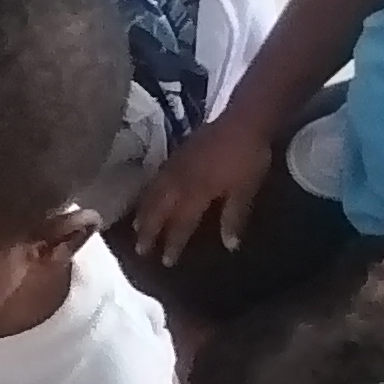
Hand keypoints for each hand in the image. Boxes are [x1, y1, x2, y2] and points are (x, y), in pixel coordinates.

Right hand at [128, 115, 277, 266]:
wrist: (243, 121)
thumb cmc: (247, 158)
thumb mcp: (245, 190)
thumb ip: (234, 217)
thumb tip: (229, 246)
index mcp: (196, 193)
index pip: (181, 224)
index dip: (173, 244)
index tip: (165, 262)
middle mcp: (180, 182)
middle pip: (159, 210)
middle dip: (149, 231)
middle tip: (140, 249)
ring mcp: (175, 166)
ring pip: (152, 193)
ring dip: (143, 212)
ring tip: (135, 227)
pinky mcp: (176, 154)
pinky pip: (155, 178)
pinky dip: (147, 191)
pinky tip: (147, 196)